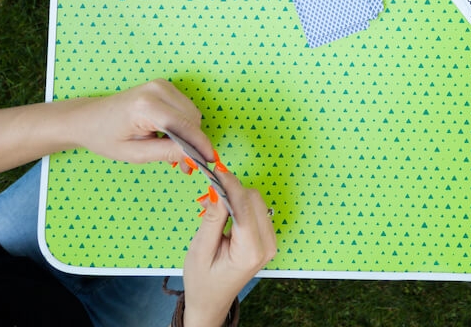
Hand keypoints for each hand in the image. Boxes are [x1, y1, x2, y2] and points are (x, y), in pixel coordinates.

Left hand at [68, 78, 214, 164]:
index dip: (200, 144)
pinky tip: (170, 136)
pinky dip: (184, 124)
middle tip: (184, 165)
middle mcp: (157, 89)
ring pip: (192, 113)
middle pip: (193, 118)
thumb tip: (193, 156)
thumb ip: (165, 153)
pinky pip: (186, 108)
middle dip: (193, 142)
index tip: (209, 161)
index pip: (184, 125)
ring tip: (174, 152)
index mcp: (146, 106)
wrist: (88, 118)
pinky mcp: (163, 86)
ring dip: (190, 134)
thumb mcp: (134, 154)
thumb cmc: (105, 137)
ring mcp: (161, 84)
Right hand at [182, 172, 276, 326]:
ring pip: (256, 202)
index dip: (229, 184)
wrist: (211, 301)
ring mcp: (270, 243)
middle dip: (230, 191)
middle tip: (207, 194)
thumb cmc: (203, 280)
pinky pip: (256, 211)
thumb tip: (219, 188)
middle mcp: (266, 246)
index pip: (244, 205)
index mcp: (250, 252)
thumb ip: (212, 218)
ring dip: (234, 197)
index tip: (216, 169)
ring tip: (211, 208)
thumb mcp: (200, 249)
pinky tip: (222, 214)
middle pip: (253, 199)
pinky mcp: (267, 239)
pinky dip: (239, 205)